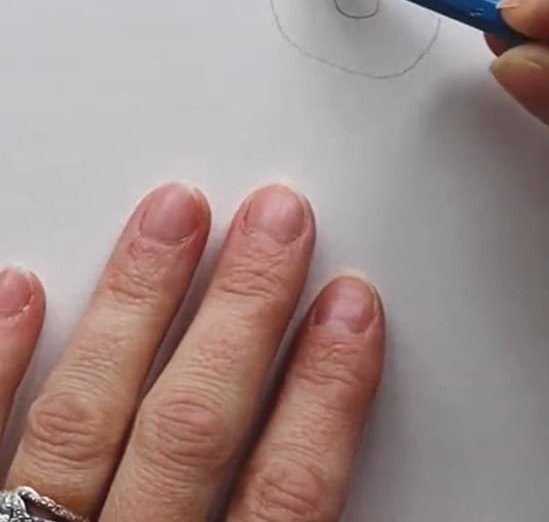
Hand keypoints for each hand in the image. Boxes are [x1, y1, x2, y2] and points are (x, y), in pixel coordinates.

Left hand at [0, 183, 383, 519]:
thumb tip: (350, 472)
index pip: (285, 496)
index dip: (327, 396)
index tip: (351, 311)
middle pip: (192, 432)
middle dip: (243, 313)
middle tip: (277, 224)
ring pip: (84, 421)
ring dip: (135, 307)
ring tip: (172, 217)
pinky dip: (1, 363)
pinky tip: (25, 290)